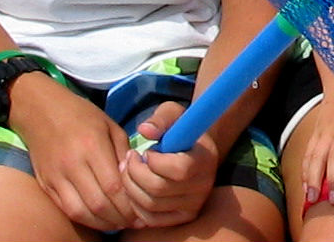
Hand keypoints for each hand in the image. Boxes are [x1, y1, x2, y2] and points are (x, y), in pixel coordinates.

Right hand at [8, 75, 139, 231]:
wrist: (40, 110)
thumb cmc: (81, 115)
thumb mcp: (110, 126)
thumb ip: (123, 154)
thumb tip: (133, 181)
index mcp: (92, 146)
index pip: (113, 187)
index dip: (129, 205)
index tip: (141, 210)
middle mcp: (72, 164)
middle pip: (99, 204)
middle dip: (120, 218)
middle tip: (134, 221)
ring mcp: (56, 176)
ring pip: (81, 212)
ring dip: (103, 223)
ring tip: (118, 223)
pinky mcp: (46, 184)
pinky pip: (66, 209)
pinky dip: (85, 219)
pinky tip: (99, 219)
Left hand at [120, 102, 219, 229]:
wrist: (194, 151)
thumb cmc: (180, 130)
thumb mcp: (173, 115)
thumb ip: (160, 120)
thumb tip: (144, 130)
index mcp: (204, 159)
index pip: (179, 169)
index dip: (154, 161)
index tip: (146, 150)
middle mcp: (203, 186)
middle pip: (159, 189)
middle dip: (135, 173)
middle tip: (130, 159)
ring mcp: (193, 205)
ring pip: (151, 205)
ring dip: (130, 187)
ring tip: (129, 171)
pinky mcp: (181, 217)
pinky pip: (150, 219)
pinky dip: (135, 205)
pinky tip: (134, 187)